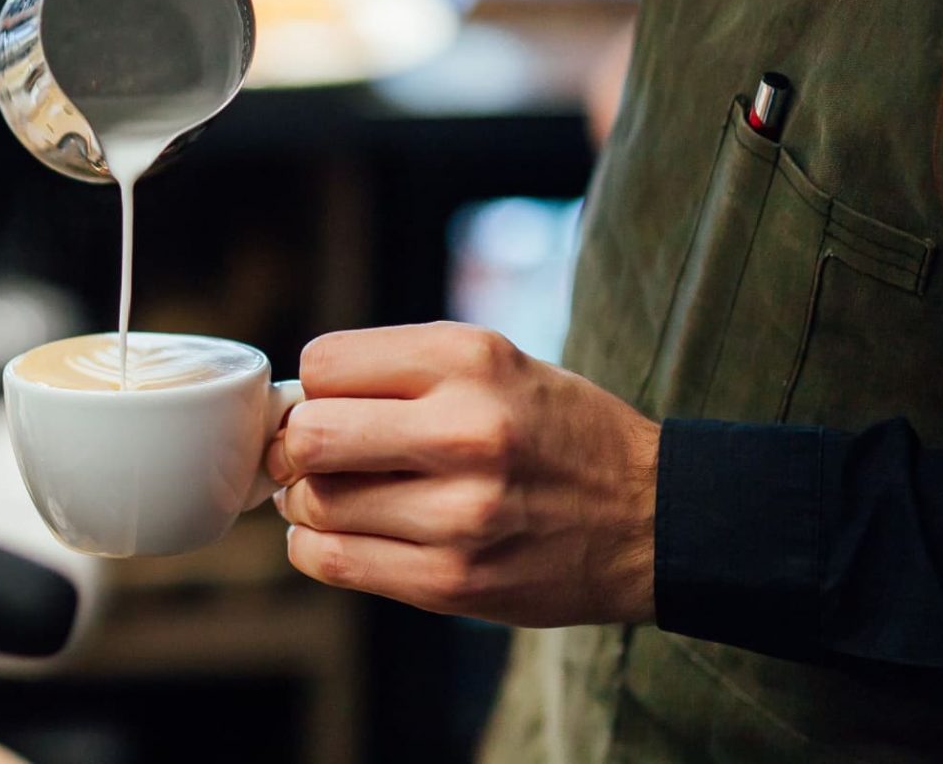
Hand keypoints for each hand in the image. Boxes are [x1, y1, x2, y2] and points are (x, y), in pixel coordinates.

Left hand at [266, 321, 660, 626]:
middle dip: (295, 447)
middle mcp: (465, 431)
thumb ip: (400, 372)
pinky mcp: (453, 582)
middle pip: (308, 436)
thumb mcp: (495, 363)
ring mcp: (460, 514)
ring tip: (339, 496)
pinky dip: (318, 547)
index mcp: (471, 360)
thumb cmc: (556, 433)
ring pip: (314, 504)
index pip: (324, 365)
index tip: (330, 406)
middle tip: (313, 456)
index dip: (314, 387)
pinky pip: (334, 562)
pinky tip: (345, 535)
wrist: (653, 519)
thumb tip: (289, 408)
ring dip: (307, 502)